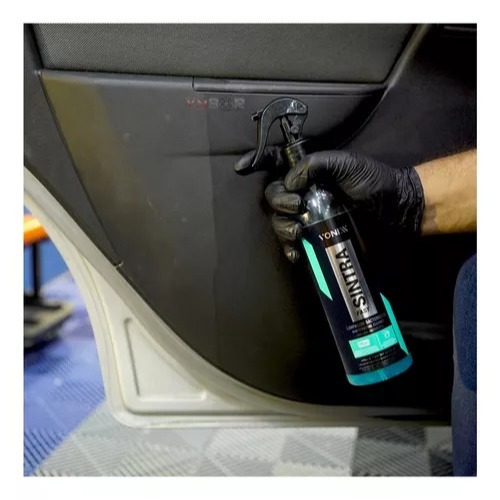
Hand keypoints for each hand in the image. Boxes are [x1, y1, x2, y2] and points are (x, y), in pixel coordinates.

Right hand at [235, 149, 424, 261]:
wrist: (397, 212)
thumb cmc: (374, 183)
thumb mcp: (346, 165)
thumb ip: (315, 165)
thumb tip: (289, 182)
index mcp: (310, 173)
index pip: (277, 165)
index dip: (257, 163)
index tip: (241, 168)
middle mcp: (305, 193)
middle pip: (273, 196)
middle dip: (278, 201)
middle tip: (297, 206)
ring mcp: (310, 217)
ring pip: (279, 221)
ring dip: (282, 227)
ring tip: (299, 230)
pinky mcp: (317, 238)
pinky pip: (292, 244)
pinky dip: (289, 248)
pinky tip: (296, 252)